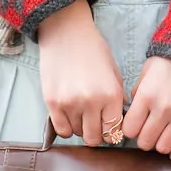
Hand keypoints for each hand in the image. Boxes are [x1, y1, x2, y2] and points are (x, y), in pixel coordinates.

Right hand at [38, 0, 124, 145]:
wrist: (66, 32)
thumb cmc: (92, 51)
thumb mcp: (113, 74)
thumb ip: (117, 101)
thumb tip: (117, 125)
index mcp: (111, 95)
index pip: (113, 132)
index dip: (110, 133)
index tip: (106, 128)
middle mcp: (91, 102)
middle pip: (94, 138)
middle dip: (95, 134)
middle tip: (93, 123)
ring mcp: (70, 103)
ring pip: (78, 134)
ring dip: (80, 127)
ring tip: (79, 111)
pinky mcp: (53, 103)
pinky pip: (62, 130)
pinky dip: (66, 127)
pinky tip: (69, 116)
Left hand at [123, 56, 170, 156]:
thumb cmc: (169, 63)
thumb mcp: (146, 74)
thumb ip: (137, 96)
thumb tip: (132, 118)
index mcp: (146, 96)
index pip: (130, 130)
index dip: (131, 130)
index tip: (136, 126)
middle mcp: (163, 108)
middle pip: (146, 142)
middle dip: (145, 139)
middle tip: (150, 132)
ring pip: (164, 147)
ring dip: (161, 145)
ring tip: (163, 136)